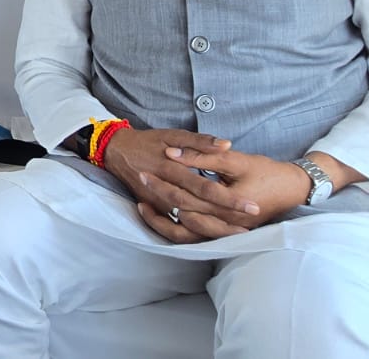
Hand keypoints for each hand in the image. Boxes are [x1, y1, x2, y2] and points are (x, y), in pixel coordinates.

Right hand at [100, 127, 259, 242]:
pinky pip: (176, 226)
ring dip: (214, 229)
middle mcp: (164, 189)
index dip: (229, 198)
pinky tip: (214, 233)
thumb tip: (226, 144)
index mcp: (172, 168)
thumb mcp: (172, 134)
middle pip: (199, 209)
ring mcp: (157, 202)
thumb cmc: (147, 141)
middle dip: (227, 218)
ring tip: (238, 233)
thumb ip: (200, 141)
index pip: (205, 187)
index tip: (252, 204)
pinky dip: (195, 231)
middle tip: (252, 223)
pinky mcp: (154, 208)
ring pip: (188, 223)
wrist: (116, 152)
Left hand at [149, 147, 311, 230]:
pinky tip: (163, 216)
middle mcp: (225, 224)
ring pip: (184, 234)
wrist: (293, 189)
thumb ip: (203, 156)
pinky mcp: (224, 232)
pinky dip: (176, 228)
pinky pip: (194, 237)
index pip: (185, 196)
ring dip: (162, 221)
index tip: (143, 171)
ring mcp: (224, 232)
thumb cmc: (266, 172)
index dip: (162, 184)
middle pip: (181, 215)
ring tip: (143, 205)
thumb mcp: (236, 161)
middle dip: (158, 198)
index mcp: (227, 206)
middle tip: (140, 182)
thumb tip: (172, 153)